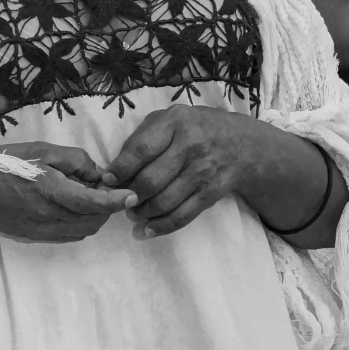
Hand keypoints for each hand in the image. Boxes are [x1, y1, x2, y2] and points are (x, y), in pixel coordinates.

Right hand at [0, 142, 134, 243]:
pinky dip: (80, 224)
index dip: (118, 200)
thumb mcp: (41, 149)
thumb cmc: (2, 164)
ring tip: (86, 195)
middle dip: (107, 206)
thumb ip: (74, 160)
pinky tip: (72, 207)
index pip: (96, 203)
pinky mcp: (37, 237)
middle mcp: (51, 217)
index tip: (132, 194)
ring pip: (84, 230)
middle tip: (103, 186)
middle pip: (94, 220)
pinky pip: (69, 235)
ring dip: (94, 216)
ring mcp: (43, 231)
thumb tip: (96, 174)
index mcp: (52, 192)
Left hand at [104, 106, 259, 238]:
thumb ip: (142, 137)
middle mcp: (190, 146)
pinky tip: (147, 230)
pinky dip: (161, 227)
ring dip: (142, 214)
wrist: (242, 144)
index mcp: (175, 123)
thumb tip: (114, 170)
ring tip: (132, 214)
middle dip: (129, 197)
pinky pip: (182, 216)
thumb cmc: (196, 129)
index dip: (120, 169)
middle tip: (119, 201)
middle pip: (150, 181)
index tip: (106, 181)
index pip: (140, 150)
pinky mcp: (211, 192)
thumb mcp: (170, 119)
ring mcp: (203, 171)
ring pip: (164, 202)